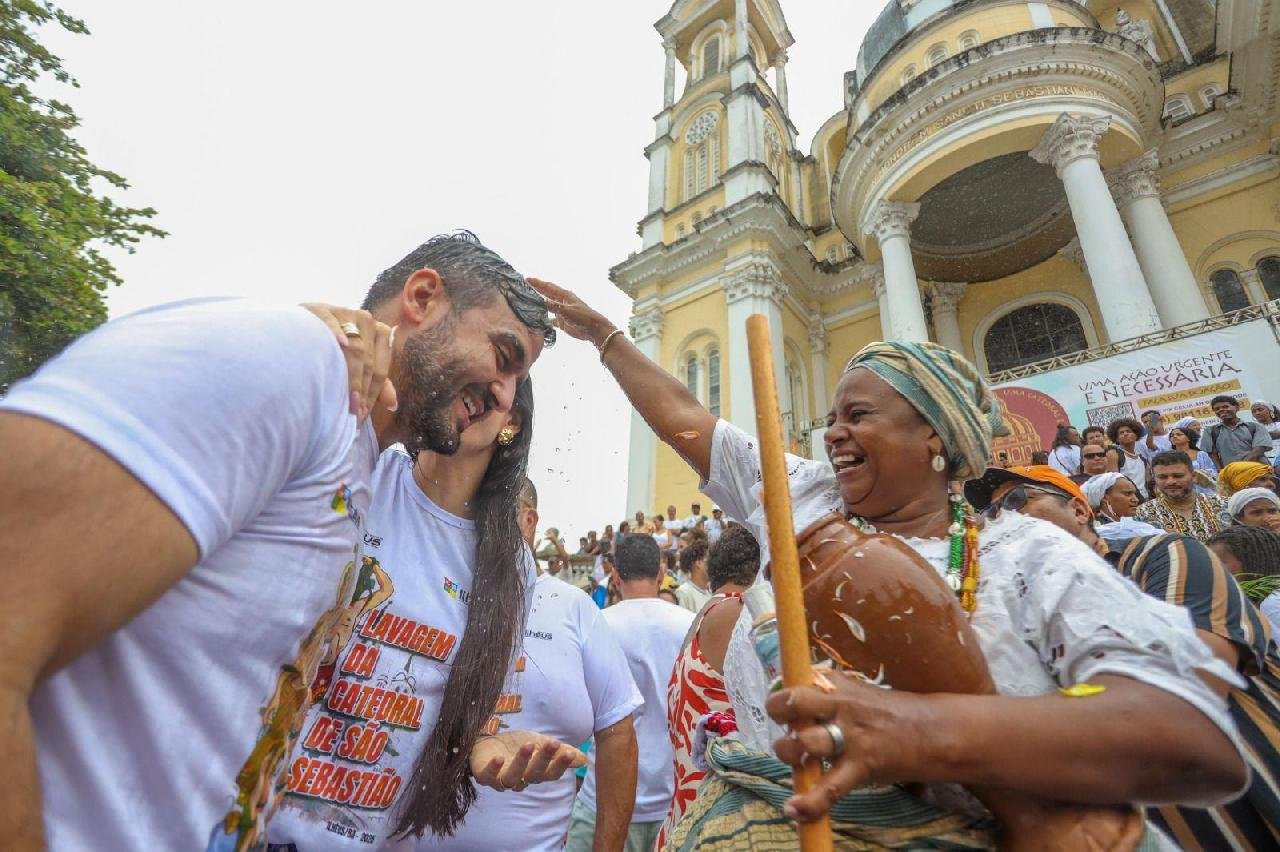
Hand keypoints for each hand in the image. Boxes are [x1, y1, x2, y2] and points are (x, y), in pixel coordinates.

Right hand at [301, 303, 397, 421]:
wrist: (302, 326)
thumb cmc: (335, 350)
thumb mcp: (358, 365)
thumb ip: (377, 383)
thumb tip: (393, 404)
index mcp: (380, 333)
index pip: (380, 369)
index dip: (371, 394)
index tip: (361, 415)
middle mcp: (366, 320)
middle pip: (368, 361)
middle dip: (360, 390)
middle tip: (352, 412)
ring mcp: (345, 313)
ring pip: (354, 347)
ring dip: (350, 375)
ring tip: (346, 398)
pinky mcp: (322, 308)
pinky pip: (332, 322)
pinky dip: (337, 333)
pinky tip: (341, 344)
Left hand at [469, 731, 585, 791]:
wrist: (486, 739)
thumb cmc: (515, 745)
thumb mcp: (541, 743)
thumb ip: (560, 752)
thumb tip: (584, 760)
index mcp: (535, 774)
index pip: (550, 774)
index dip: (559, 765)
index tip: (568, 753)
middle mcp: (519, 779)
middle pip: (533, 774)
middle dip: (544, 759)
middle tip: (553, 744)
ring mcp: (500, 779)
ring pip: (512, 777)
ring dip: (521, 762)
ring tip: (528, 745)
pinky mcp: (483, 774)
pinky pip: (488, 776)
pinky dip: (493, 768)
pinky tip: (499, 758)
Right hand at [526, 278, 615, 346]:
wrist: (594, 330)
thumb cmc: (583, 317)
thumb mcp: (566, 310)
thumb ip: (553, 306)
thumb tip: (539, 300)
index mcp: (564, 295)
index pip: (548, 287)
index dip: (537, 283)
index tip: (526, 279)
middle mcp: (562, 302)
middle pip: (547, 294)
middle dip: (537, 290)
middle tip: (524, 287)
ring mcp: (562, 311)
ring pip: (548, 305)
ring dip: (539, 303)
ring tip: (528, 301)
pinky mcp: (563, 322)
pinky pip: (551, 318)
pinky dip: (544, 318)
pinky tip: (538, 319)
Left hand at [766, 671, 934, 822]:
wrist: (931, 731)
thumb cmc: (886, 713)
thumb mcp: (854, 692)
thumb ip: (823, 696)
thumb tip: (789, 704)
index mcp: (836, 685)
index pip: (795, 683)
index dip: (781, 697)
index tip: (782, 709)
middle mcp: (840, 705)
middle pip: (794, 702)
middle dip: (778, 714)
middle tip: (786, 728)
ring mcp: (851, 736)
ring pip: (806, 742)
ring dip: (789, 753)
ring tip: (794, 759)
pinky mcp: (861, 766)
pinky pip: (829, 788)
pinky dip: (809, 802)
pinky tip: (794, 808)